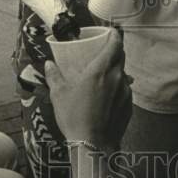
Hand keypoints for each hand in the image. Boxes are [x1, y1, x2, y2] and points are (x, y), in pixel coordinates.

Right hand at [44, 30, 131, 151]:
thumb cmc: (74, 117)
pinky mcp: (129, 106)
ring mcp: (125, 92)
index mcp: (101, 70)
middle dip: (113, 51)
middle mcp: (117, 77)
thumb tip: (48, 64)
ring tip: (102, 77)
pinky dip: (117, 88)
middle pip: (121, 56)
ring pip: (123, 73)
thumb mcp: (59, 94)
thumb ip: (54, 76)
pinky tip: (106, 96)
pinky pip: (125, 90)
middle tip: (102, 52)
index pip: (116, 43)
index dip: (114, 35)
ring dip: (115, 71)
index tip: (109, 32)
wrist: (93, 145)